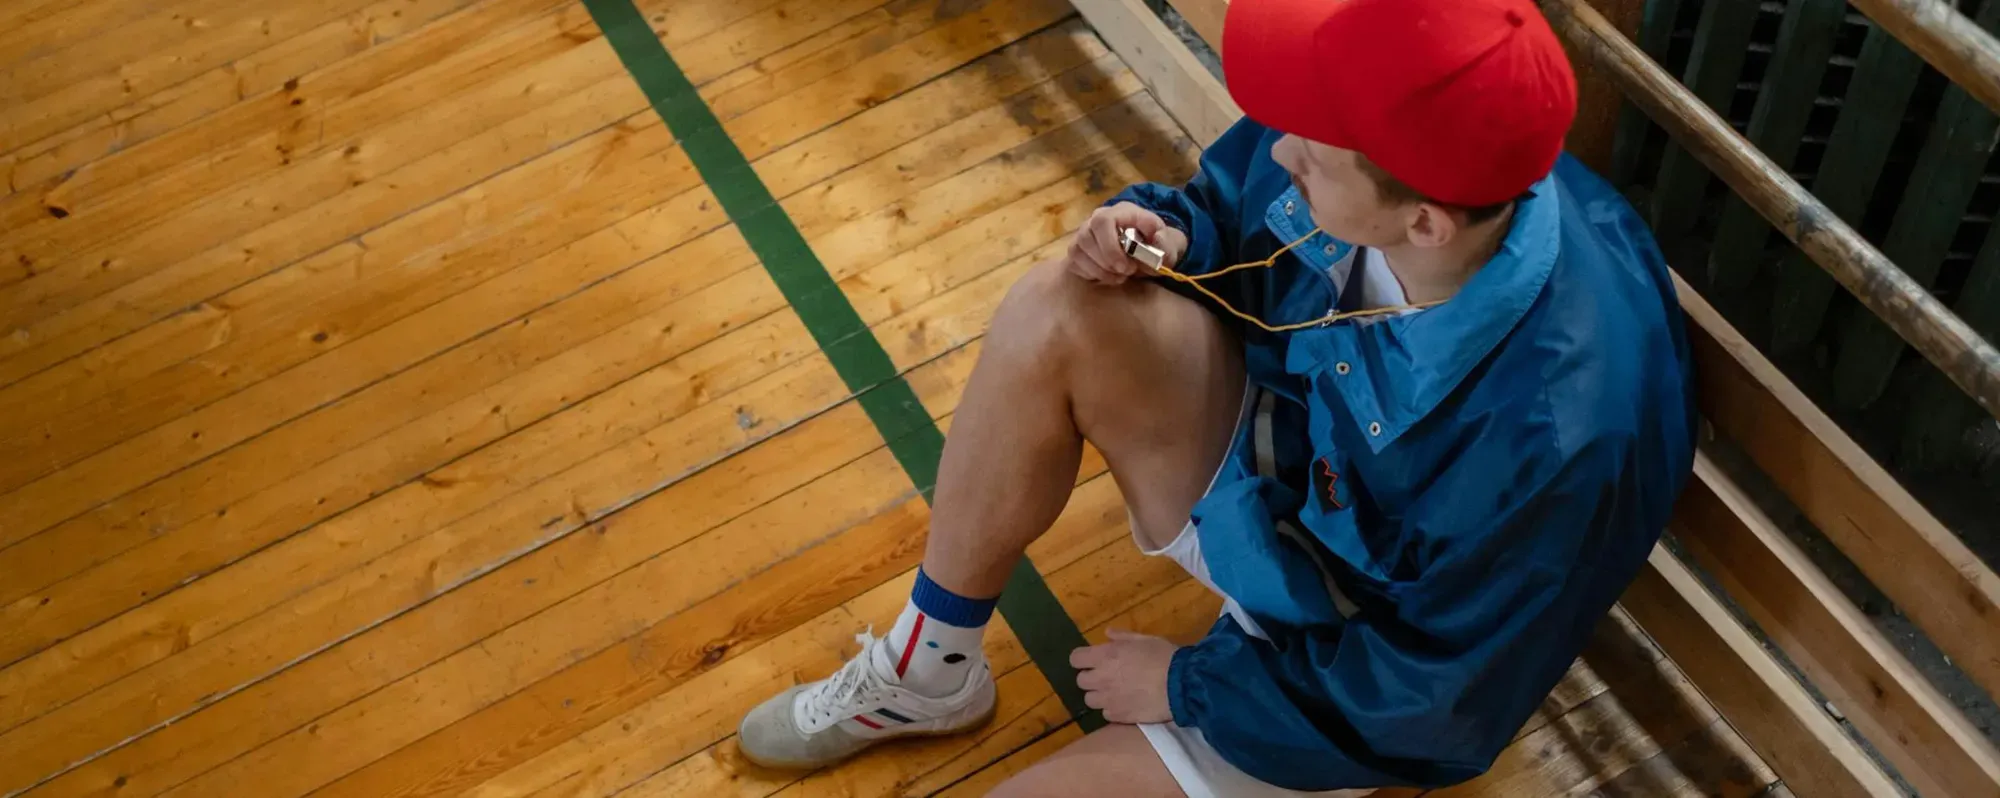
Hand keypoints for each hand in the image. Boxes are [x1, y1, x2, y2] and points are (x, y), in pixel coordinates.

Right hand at [1067, 202, 1188, 284]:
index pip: (1103, 221)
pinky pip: (1073, 262)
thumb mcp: (1168, 244)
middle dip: (1106, 262)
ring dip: (1099, 270)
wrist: (1147, 250)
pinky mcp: (1077, 250)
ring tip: (1119, 276)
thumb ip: (1166, 243)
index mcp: (1120, 212)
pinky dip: (1091, 273)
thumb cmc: (1155, 245)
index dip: (1110, 247)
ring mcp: (1084, 234)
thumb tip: (1157, 240)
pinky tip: (1107, 276)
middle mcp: (1096, 219)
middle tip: (1126, 273)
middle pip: (1086, 237)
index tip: (1126, 267)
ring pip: (1077, 251)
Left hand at [1069, 629, 1178, 723]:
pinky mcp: (1118, 716)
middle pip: (1081, 681)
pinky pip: (1105, 714)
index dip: (1082, 659)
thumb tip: (1107, 633)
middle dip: (1091, 678)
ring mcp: (1108, 699)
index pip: (1075, 659)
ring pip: (1090, 700)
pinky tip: (1125, 705)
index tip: (1092, 661)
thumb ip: (1122, 637)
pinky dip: (1112, 710)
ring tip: (1115, 693)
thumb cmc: (1164, 657)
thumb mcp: (1145, 640)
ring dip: (1099, 696)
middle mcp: (1101, 678)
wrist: (1181, 686)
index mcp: (1105, 655)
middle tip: (1106, 677)